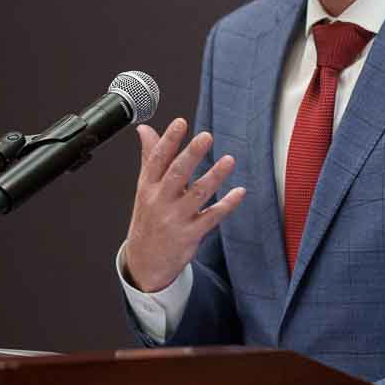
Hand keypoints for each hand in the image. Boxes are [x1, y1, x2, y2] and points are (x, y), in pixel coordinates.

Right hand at [122, 118, 245, 291]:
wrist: (145, 262)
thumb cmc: (148, 218)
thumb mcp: (145, 188)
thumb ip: (149, 157)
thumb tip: (144, 129)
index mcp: (147, 186)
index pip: (157, 160)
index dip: (168, 140)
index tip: (181, 122)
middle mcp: (160, 201)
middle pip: (176, 174)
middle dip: (191, 155)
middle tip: (206, 136)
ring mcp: (175, 219)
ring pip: (197, 194)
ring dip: (214, 176)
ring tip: (229, 160)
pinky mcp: (190, 235)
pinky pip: (211, 217)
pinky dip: (227, 205)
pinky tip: (240, 192)